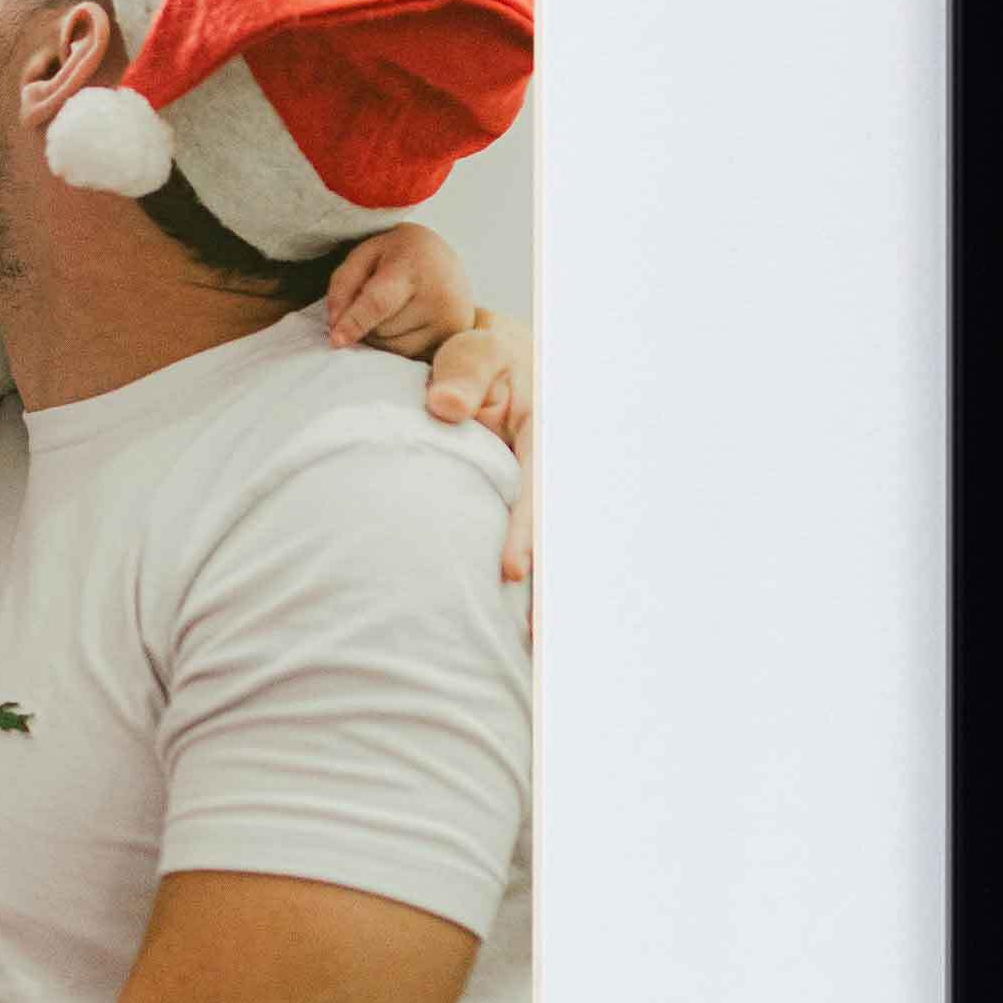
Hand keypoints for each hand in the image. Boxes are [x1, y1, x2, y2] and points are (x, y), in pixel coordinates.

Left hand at [323, 220, 468, 359]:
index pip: (379, 302)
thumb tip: (335, 325)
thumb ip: (343, 283)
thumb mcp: (366, 253)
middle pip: (381, 330)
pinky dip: (398, 344)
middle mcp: (439, 295)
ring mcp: (451, 321)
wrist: (447, 261)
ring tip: (396, 307)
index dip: (355, 322)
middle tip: (381, 295)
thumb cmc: (400, 255)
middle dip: (366, 322)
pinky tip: (408, 321)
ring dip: (381, 336)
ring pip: (393, 348)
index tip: (335, 341)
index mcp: (413, 265)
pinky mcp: (453, 340)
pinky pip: (409, 356)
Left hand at [415, 309, 538, 625]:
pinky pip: (535, 547)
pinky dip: (537, 588)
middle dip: (552, 588)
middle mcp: (549, 470)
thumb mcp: (475, 348)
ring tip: (535, 654)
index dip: (529, 534)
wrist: (489, 360)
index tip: (512, 573)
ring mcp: (540, 490)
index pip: (540, 491)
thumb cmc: (477, 355)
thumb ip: (463, 370)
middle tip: (538, 638)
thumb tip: (445, 409)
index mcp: (544, 434)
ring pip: (553, 548)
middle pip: (557, 535)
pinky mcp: (526, 507)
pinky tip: (524, 635)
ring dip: (548, 599)